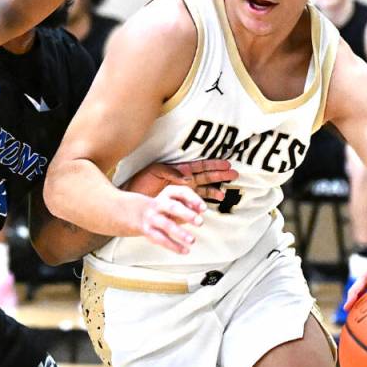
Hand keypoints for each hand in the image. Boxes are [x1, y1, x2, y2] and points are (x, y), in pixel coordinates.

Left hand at [123, 158, 237, 199]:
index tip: (227, 163)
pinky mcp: (180, 203)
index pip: (200, 166)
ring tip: (226, 190)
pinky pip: (196, 202)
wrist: (132, 196)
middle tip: (235, 173)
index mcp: (179, 170)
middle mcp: (184, 180)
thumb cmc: (141, 182)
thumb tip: (189, 177)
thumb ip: (171, 172)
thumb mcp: (154, 172)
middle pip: (206, 176)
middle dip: (220, 175)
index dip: (213, 164)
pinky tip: (214, 202)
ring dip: (215, 189)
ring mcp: (183, 192)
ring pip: (204, 189)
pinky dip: (205, 202)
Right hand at [134, 184, 205, 253]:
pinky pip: (161, 239)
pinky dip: (174, 246)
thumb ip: (189, 204)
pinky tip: (185, 250)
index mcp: (167, 194)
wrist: (137, 212)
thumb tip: (200, 210)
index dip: (193, 199)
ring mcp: (152, 218)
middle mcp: (158, 204)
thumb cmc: (163, 207)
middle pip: (173, 207)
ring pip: (166, 225)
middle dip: (187, 215)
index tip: (203, 208)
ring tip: (192, 240)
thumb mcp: (174, 201)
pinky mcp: (148, 231)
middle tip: (200, 222)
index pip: (181, 192)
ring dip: (180, 233)